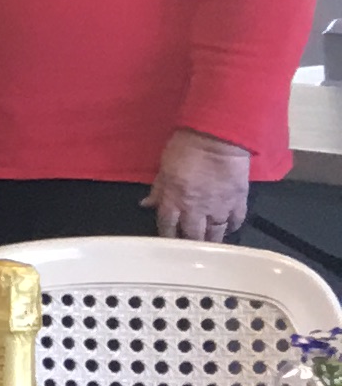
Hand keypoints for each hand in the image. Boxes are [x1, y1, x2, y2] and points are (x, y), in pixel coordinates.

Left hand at [150, 128, 252, 244]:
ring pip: (215, 233)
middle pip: (192, 235)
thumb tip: (146, 205)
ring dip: (211, 241)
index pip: (167, 227)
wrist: (218, 138)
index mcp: (173, 200)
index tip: (168, 243)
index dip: (167, 236)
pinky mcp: (238, 201)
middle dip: (190, 244)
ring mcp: (219, 208)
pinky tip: (228, 229)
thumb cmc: (185, 148)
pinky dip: (232, 227)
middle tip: (190, 247)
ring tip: (209, 245)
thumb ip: (158, 189)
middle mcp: (195, 209)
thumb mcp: (164, 167)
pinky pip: (236, 221)